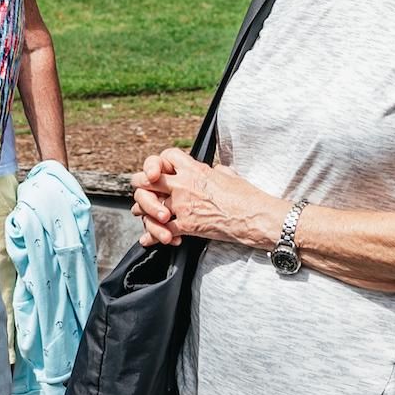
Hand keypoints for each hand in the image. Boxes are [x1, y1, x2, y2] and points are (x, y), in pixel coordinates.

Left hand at [132, 148, 276, 248]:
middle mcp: (184, 185)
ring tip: (141, 214)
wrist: (253, 216)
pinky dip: (154, 236)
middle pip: (148, 180)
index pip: (167, 156)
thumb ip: (213, 171)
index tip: (159, 169)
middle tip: (141, 189)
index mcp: (195, 169)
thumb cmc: (246, 196)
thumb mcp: (228, 174)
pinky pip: (161, 231)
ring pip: (149, 207)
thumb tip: (212, 171)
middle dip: (141, 185)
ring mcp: (182, 206)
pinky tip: (149, 239)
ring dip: (144, 212)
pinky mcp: (186, 226)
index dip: (160, 161)